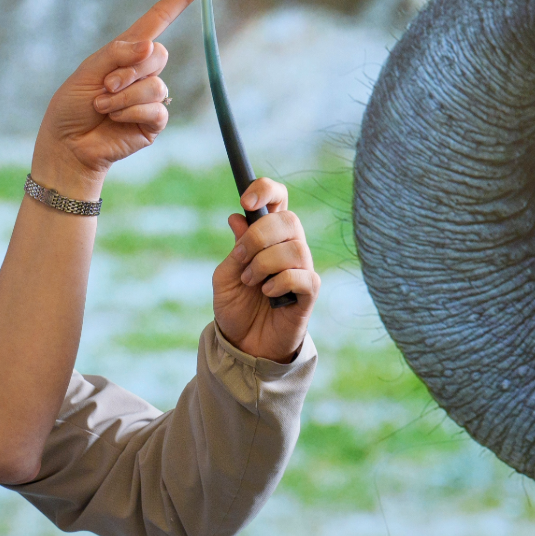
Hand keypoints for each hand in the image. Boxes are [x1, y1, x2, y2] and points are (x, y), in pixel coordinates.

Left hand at [32, 0, 200, 191]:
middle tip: (105, 86)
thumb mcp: (88, 70)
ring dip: (124, 96)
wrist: (67, 144)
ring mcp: (150, 97)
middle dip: (129, 70)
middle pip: (158, 54)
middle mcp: (142, 72)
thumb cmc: (72, 105)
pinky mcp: (153, 121)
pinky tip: (114, 119)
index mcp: (126, 52)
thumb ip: (118, 54)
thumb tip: (150, 46)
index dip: (177, 1)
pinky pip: (157, 108)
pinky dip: (131, 111)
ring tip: (103, 106)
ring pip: (156, 84)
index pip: (157, 21)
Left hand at [212, 177, 318, 362]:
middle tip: (240, 257)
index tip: (246, 200)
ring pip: (294, 248)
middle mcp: (289, 247)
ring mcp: (302, 269)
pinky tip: (268, 293)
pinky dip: (279, 282)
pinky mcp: (309, 293)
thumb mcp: (225, 276)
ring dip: (264, 264)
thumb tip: (237, 217)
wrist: (243, 345)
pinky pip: (303, 276)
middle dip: (259, 236)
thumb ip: (235, 248)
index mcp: (268, 236)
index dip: (266, 190)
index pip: (278, 199)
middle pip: (289, 219)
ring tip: (251, 282)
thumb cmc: (237, 307)